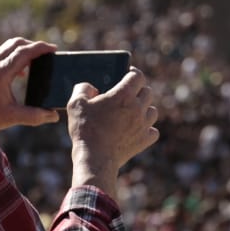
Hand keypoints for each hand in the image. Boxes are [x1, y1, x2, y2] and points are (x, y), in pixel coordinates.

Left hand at [0, 37, 59, 132]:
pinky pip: (0, 55)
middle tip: (46, 53)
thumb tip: (53, 116)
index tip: (54, 49)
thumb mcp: (12, 117)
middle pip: (15, 43)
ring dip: (22, 50)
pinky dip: (13, 57)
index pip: (24, 52)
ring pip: (7, 47)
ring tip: (35, 61)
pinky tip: (19, 73)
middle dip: (33, 45)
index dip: (41, 48)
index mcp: (1, 73)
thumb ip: (34, 116)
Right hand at [67, 68, 159, 197]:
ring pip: (153, 110)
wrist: (94, 158)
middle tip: (126, 95)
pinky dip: (147, 129)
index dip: (133, 73)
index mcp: (123, 94)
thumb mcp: (76, 104)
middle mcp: (138, 107)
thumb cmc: (85, 130)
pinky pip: (153, 130)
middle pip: (147, 92)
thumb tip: (90, 87)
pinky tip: (136, 130)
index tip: (127, 74)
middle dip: (138, 91)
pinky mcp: (145, 140)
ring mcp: (143, 124)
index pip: (138, 76)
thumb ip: (83, 89)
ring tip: (131, 113)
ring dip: (144, 109)